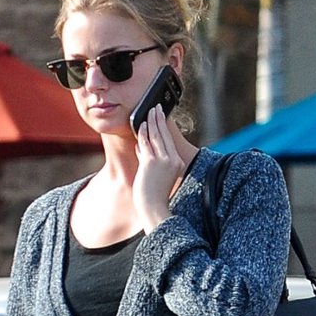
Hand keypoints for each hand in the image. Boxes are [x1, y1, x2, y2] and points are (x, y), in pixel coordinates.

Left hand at [132, 102, 185, 231]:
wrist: (153, 208)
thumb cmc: (152, 195)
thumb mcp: (153, 175)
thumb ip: (147, 159)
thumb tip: (139, 146)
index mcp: (176, 162)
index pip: (168, 140)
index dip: (163, 127)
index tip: (160, 116)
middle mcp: (172, 159)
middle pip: (164, 134)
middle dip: (159, 119)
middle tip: (156, 107)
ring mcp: (162, 160)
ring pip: (156, 136)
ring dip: (151, 121)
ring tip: (149, 111)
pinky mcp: (151, 163)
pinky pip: (146, 143)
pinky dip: (142, 132)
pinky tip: (140, 125)